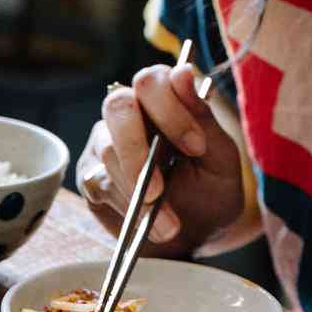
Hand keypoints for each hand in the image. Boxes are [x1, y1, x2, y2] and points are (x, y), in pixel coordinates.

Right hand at [76, 64, 246, 255]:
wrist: (191, 240)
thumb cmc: (209, 195)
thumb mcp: (220, 162)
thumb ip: (203, 118)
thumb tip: (184, 71)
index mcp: (165, 100)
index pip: (153, 80)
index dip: (171, 110)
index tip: (196, 147)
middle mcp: (131, 113)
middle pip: (118, 106)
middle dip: (139, 151)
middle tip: (161, 190)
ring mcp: (105, 141)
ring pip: (108, 150)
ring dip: (139, 191)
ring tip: (168, 224)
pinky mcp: (90, 174)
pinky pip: (98, 182)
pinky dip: (127, 207)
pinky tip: (146, 221)